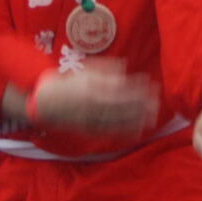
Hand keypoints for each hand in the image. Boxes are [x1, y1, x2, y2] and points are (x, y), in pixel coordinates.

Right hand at [28, 60, 159, 134]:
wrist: (44, 104)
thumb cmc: (65, 84)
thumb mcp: (84, 71)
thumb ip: (104, 68)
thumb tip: (124, 68)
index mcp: (93, 87)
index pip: (121, 88)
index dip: (138, 87)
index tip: (152, 84)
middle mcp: (94, 104)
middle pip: (123, 105)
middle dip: (142, 103)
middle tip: (158, 101)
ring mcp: (92, 118)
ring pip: (119, 119)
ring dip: (138, 118)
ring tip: (153, 116)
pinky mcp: (91, 130)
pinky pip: (111, 131)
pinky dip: (126, 131)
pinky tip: (139, 130)